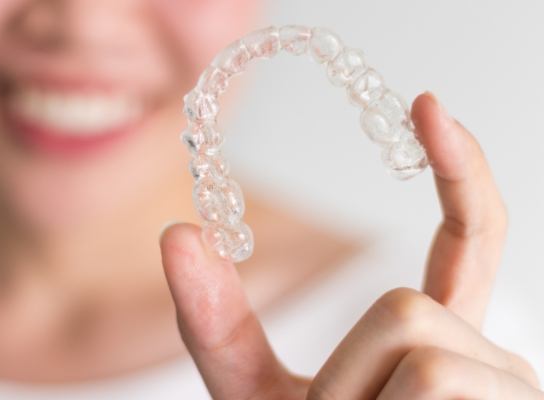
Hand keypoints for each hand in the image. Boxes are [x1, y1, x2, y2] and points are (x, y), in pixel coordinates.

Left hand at [159, 92, 541, 398]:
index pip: (472, 237)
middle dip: (348, 375)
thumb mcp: (257, 396)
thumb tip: (175, 232)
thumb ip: (221, 326)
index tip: (429, 104)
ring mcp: (512, 390)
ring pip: (421, 349)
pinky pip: (431, 389)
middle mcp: (490, 357)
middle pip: (409, 307)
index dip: (461, 171)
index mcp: (439, 338)